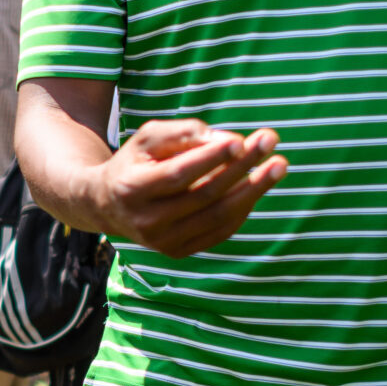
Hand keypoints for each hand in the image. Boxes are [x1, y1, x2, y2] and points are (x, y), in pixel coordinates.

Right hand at [97, 119, 285, 257]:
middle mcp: (147, 221)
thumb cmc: (135, 162)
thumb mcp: (146, 139)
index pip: (179, 174)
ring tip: (278, 164)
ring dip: (254, 189)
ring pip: (219, 216)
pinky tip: (258, 185)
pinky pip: (220, 230)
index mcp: (132, 189)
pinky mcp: (178, 252)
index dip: (211, 158)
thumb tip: (223, 138)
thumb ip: (180, 133)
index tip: (241, 139)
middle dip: (242, 167)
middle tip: (270, 141)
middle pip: (205, 195)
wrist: (108, 206)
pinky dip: (243, 207)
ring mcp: (163, 242)